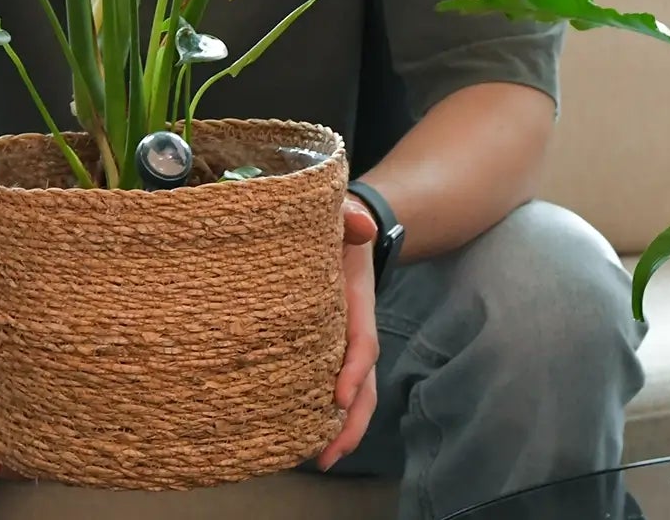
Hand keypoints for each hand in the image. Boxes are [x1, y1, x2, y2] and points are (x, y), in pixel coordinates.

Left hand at [318, 197, 379, 469]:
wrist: (344, 225)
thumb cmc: (339, 223)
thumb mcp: (343, 212)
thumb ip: (350, 215)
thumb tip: (360, 225)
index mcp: (357, 299)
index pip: (363, 341)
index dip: (354, 370)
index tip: (339, 397)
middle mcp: (354, 326)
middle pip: (364, 382)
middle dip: (352, 421)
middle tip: (328, 454)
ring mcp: (342, 339)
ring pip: (353, 391)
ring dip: (341, 427)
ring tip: (320, 459)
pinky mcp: (325, 343)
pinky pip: (331, 381)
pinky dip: (324, 411)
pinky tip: (305, 434)